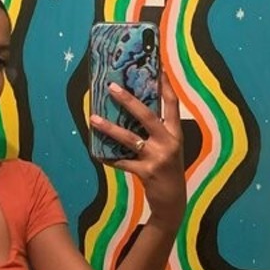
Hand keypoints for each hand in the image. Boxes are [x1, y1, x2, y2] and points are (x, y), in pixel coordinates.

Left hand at [89, 71, 185, 232]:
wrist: (174, 201)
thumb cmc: (169, 170)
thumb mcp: (170, 147)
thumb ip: (158, 131)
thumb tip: (136, 110)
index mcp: (176, 133)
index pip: (172, 104)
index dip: (166, 86)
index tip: (159, 68)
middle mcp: (169, 143)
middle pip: (147, 116)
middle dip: (128, 101)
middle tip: (111, 87)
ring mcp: (157, 158)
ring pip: (129, 138)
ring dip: (109, 128)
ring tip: (93, 118)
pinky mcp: (146, 172)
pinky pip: (122, 162)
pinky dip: (109, 158)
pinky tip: (97, 153)